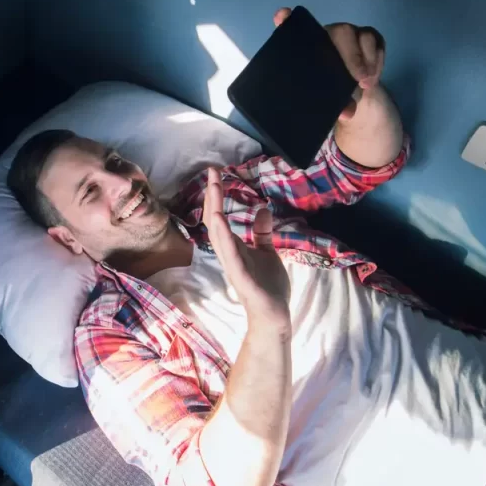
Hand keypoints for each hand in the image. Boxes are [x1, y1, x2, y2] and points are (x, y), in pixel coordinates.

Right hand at [203, 168, 290, 324]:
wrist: (274, 315)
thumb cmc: (269, 286)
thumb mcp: (267, 252)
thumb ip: (262, 233)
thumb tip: (262, 209)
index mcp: (233, 246)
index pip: (220, 216)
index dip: (216, 195)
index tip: (216, 173)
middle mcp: (227, 252)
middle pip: (214, 219)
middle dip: (212, 195)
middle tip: (212, 171)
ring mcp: (232, 263)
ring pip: (218, 232)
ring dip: (215, 208)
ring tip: (213, 187)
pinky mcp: (240, 274)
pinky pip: (229, 253)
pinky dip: (223, 235)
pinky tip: (219, 219)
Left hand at [273, 7, 384, 122]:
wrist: (358, 96)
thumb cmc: (333, 96)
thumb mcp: (331, 104)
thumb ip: (338, 106)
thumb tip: (347, 112)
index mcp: (307, 49)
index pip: (292, 27)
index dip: (286, 20)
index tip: (282, 16)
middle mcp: (326, 36)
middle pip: (338, 32)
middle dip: (351, 55)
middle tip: (359, 79)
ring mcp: (348, 34)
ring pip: (360, 35)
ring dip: (367, 60)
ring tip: (367, 83)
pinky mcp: (368, 37)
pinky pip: (376, 41)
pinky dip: (377, 60)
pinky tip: (373, 77)